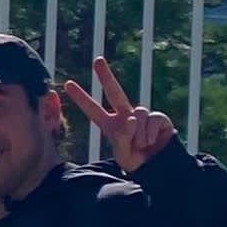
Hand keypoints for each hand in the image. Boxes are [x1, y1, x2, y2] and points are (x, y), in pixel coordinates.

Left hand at [62, 58, 177, 173]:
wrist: (159, 167)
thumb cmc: (137, 161)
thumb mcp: (122, 155)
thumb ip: (122, 138)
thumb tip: (131, 118)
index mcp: (110, 125)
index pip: (93, 110)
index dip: (81, 98)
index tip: (67, 84)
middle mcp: (125, 116)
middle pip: (114, 91)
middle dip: (106, 75)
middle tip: (97, 60)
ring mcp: (142, 115)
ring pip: (137, 114)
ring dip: (139, 134)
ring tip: (142, 146)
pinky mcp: (158, 118)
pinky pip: (151, 119)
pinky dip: (150, 133)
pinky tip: (152, 142)